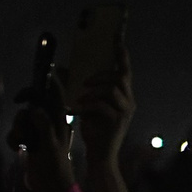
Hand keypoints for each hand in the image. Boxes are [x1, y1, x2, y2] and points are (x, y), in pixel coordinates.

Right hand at [10, 75, 76, 191]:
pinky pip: (16, 133)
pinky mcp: (29, 142)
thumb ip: (44, 126)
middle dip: (24, 108)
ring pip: (22, 118)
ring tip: (21, 139)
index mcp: (59, 120)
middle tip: (17, 102)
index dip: (46, 83)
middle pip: (33, 104)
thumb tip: (34, 110)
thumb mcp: (51, 145)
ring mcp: (38, 132)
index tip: (36, 79)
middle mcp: (48, 122)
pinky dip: (13, 138)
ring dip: (17, 127)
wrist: (51, 188)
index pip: (55, 94)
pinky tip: (17, 147)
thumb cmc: (55, 167)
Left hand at [71, 32, 133, 162]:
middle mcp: (129, 101)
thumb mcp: (86, 106)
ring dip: (92, 91)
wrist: (100, 154)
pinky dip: (87, 106)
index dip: (121, 54)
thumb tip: (62, 70)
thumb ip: (81, 89)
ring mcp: (125, 111)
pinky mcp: (118, 121)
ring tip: (79, 99)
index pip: (124, 70)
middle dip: (101, 74)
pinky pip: (102, 106)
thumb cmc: (93, 129)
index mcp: (123, 95)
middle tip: (84, 82)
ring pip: (112, 89)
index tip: (117, 38)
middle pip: (121, 76)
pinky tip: (75, 111)